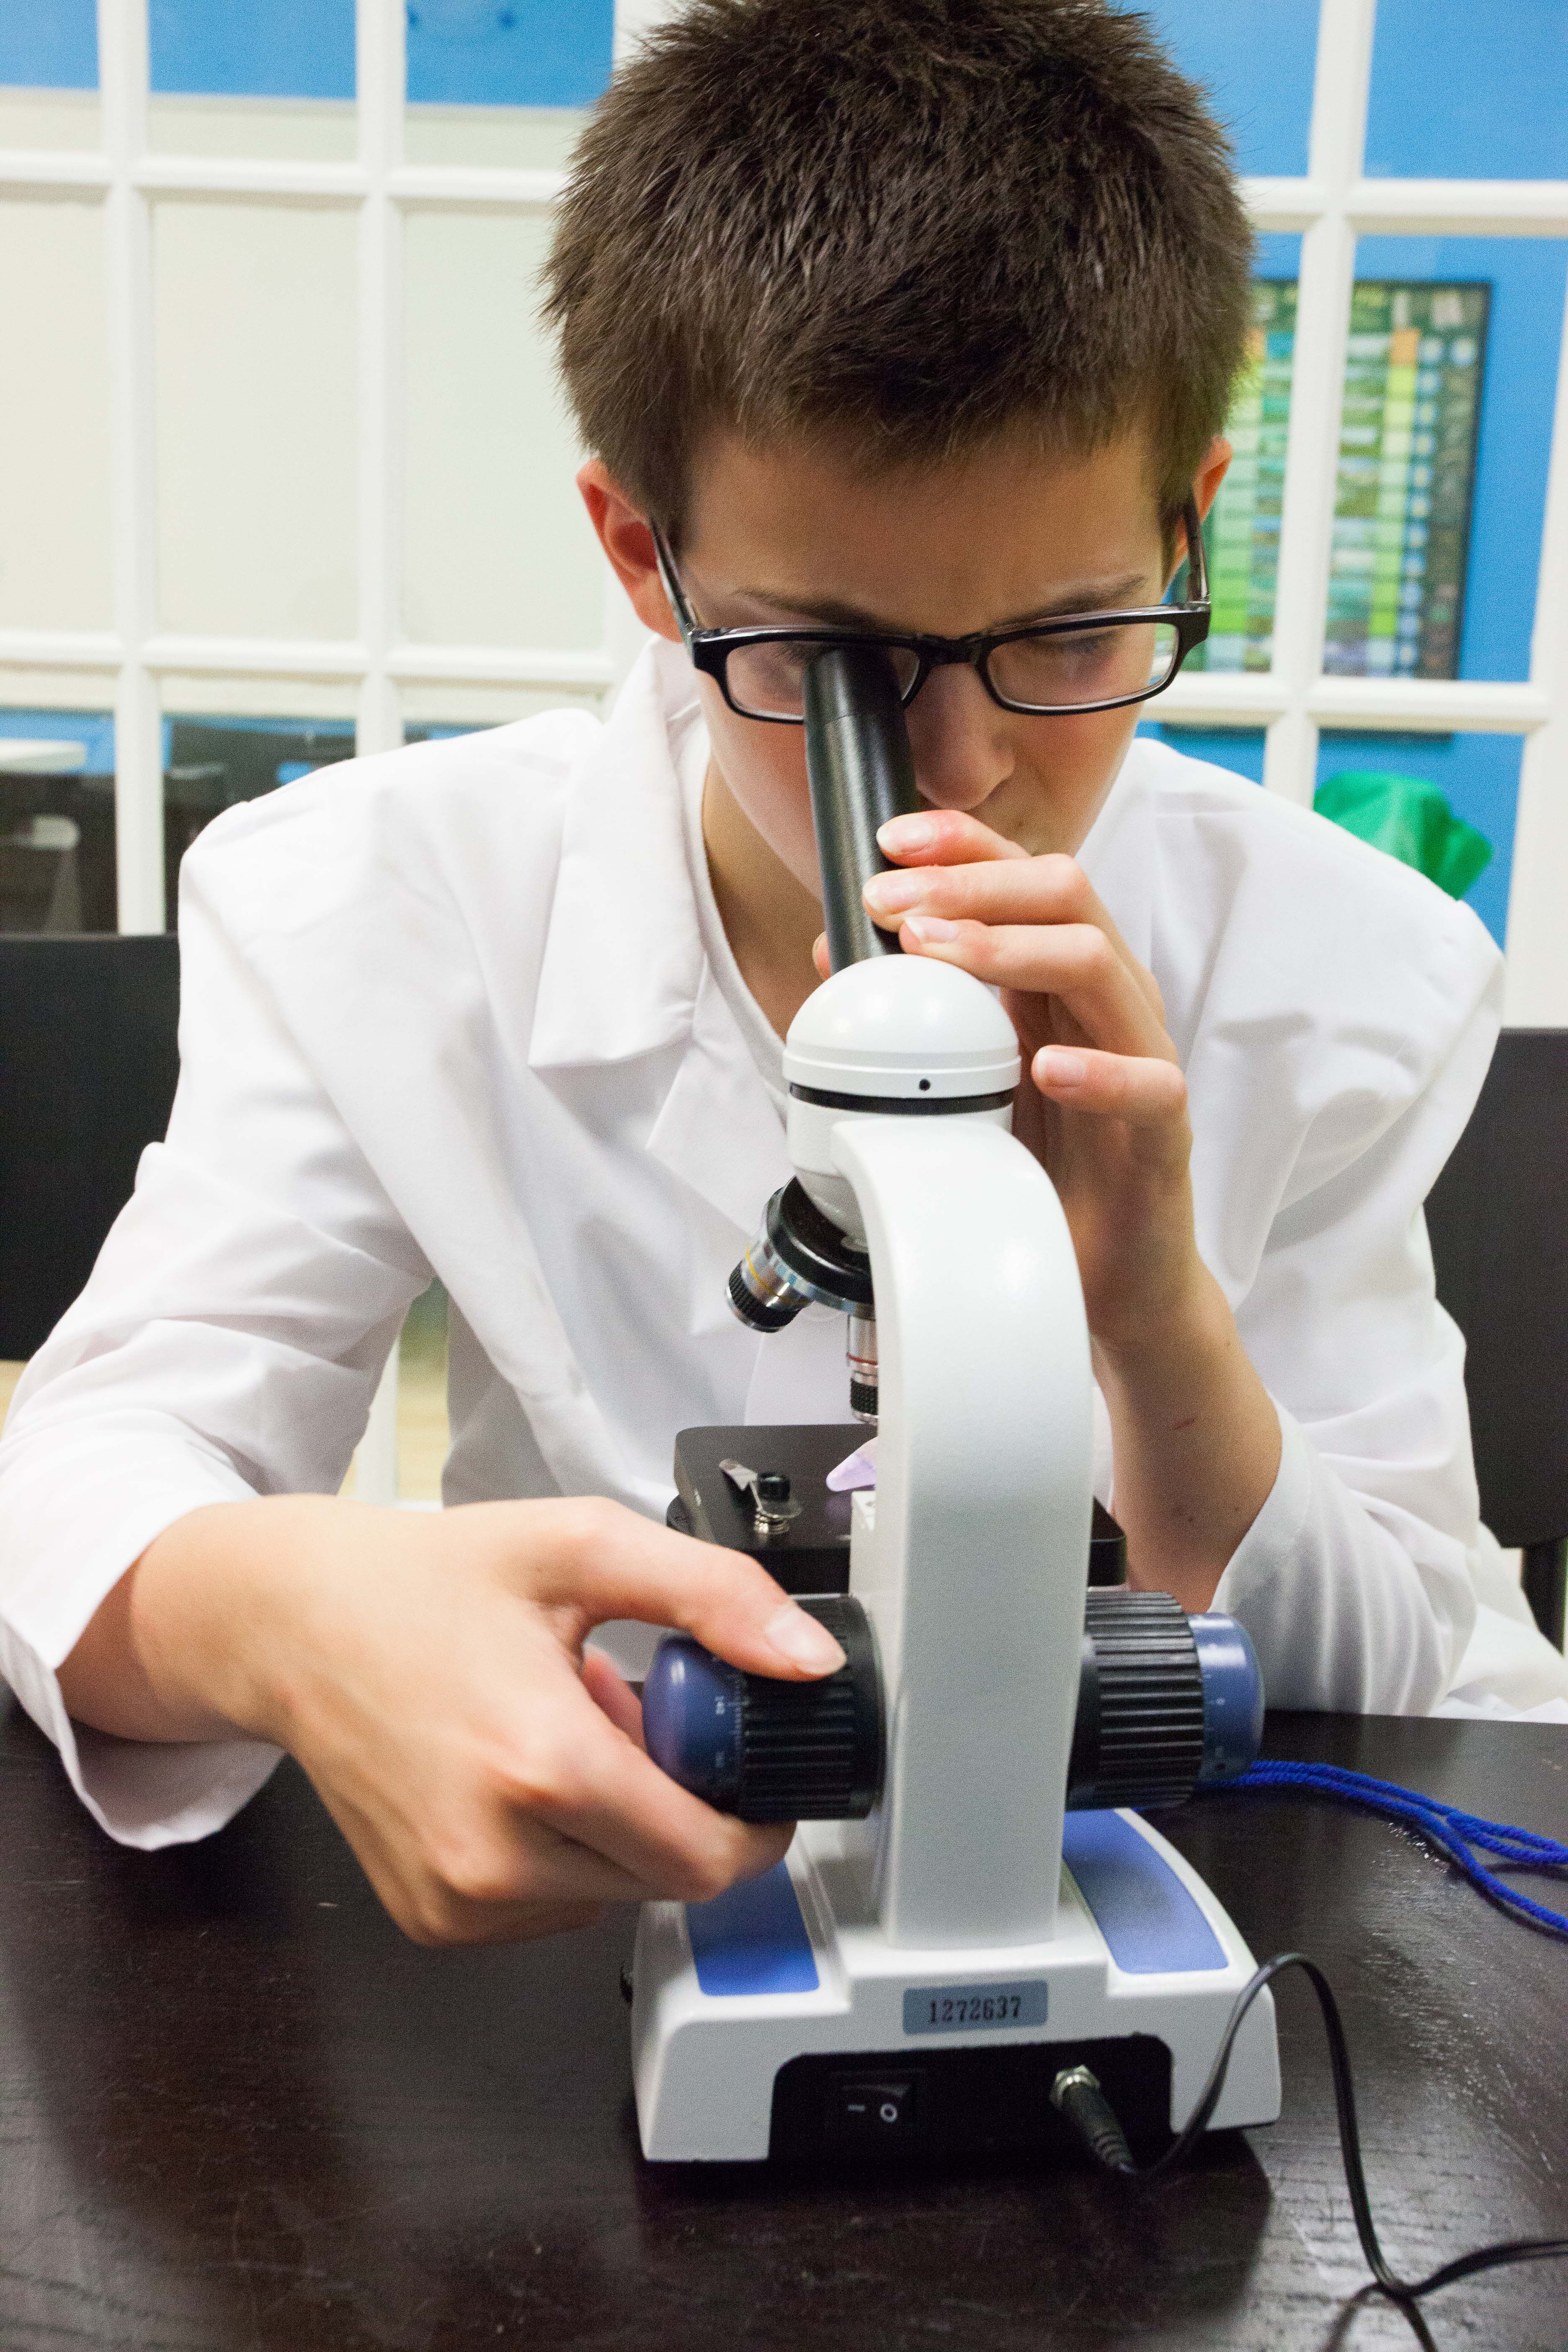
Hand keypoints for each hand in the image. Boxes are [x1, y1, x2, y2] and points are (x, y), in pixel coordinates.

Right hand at [60, 1494, 844, 1945]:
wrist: (293, 1626)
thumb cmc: (427, 1583)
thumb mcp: (583, 1548)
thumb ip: (715, 1596)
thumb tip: (807, 1661)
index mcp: (540, 1766)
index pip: (708, 1857)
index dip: (754, 1820)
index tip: (748, 1770)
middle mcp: (494, 1854)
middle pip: (666, 1877)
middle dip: (678, 1804)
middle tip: (633, 1720)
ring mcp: (457, 1900)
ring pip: (613, 1893)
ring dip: (619, 1826)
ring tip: (566, 1734)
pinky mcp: (434, 1919)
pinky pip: (552, 1904)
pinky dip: (564, 1849)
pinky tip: (523, 1774)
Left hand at [845, 807, 1198, 1355]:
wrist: (1105, 1273)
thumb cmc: (1040, 1168)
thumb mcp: (960, 1078)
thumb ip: (913, 1011)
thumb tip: (832, 949)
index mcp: (1060, 976)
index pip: (1023, 874)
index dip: (963, 843)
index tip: (890, 842)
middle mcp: (1107, 999)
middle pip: (1064, 892)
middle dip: (970, 883)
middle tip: (889, 904)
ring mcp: (1142, 1056)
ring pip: (1097, 963)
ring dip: (1007, 948)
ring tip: (935, 953)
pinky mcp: (1164, 1128)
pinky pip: (1148, 1083)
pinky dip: (1095, 1071)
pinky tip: (1046, 1070)